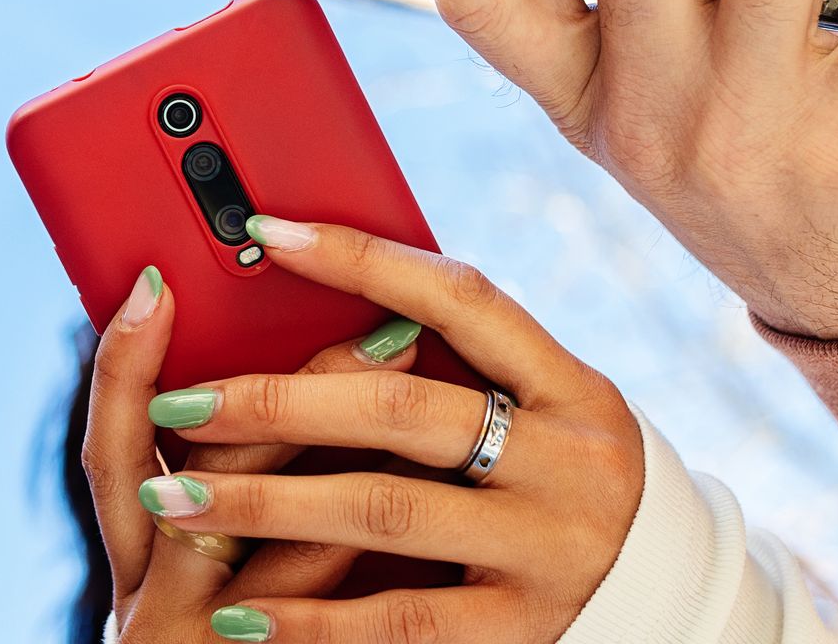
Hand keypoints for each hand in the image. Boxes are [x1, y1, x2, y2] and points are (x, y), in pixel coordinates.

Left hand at [107, 225, 643, 643]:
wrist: (662, 603)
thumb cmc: (561, 482)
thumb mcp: (545, 412)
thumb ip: (462, 367)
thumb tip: (331, 296)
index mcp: (573, 388)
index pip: (463, 299)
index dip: (364, 259)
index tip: (268, 233)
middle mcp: (569, 463)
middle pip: (403, 408)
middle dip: (277, 401)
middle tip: (181, 402)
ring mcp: (547, 550)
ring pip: (385, 511)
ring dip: (265, 502)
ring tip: (175, 496)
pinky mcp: (521, 631)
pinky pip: (399, 622)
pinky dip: (311, 619)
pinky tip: (238, 613)